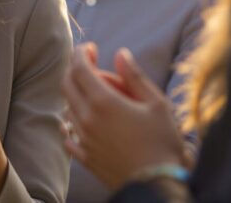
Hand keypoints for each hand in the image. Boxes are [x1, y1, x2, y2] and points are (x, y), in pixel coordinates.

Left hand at [61, 43, 185, 190]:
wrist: (158, 184)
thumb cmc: (163, 142)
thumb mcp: (157, 104)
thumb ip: (135, 76)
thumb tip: (120, 53)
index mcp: (103, 102)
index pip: (80, 68)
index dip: (81, 53)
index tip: (90, 47)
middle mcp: (86, 119)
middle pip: (67, 85)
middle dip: (74, 69)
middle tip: (90, 64)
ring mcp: (83, 139)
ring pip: (68, 108)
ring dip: (76, 95)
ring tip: (94, 93)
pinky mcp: (85, 157)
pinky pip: (69, 137)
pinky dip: (72, 124)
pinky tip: (81, 122)